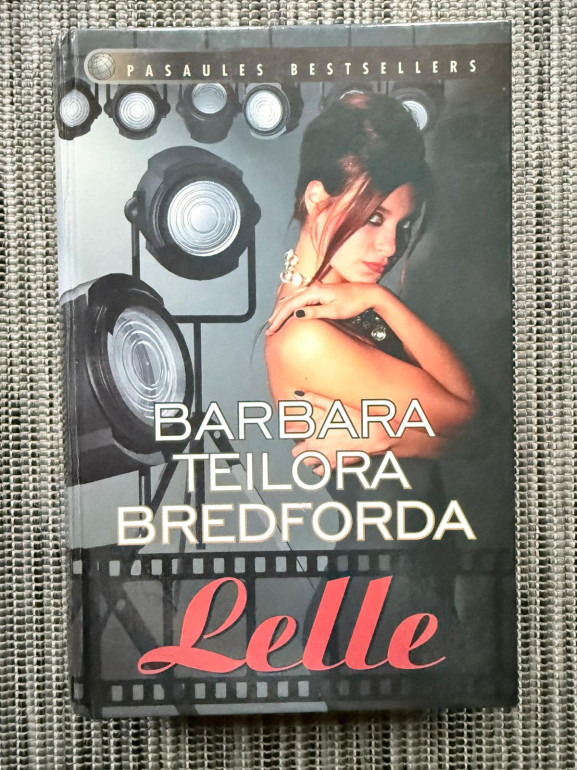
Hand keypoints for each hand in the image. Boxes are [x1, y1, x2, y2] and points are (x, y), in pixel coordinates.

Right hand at [266, 283, 382, 334]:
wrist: (367, 294)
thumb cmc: (353, 303)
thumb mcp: (334, 311)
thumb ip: (314, 312)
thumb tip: (296, 314)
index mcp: (314, 292)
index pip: (291, 306)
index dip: (280, 318)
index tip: (272, 330)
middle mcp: (312, 288)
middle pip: (288, 301)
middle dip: (278, 315)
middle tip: (270, 330)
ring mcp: (315, 288)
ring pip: (292, 298)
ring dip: (282, 310)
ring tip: (274, 321)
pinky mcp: (319, 291)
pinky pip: (299, 297)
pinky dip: (290, 305)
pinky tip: (288, 310)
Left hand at [290, 391, 390, 473]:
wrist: (372, 435)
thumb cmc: (354, 419)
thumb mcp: (334, 404)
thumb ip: (313, 399)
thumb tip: (297, 394)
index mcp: (311, 431)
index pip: (291, 433)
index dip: (291, 430)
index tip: (292, 429)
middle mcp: (314, 447)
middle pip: (295, 452)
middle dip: (300, 446)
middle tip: (308, 441)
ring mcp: (322, 458)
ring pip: (305, 462)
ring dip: (308, 457)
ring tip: (317, 450)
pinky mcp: (332, 466)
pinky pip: (318, 471)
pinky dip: (319, 466)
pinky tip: (325, 458)